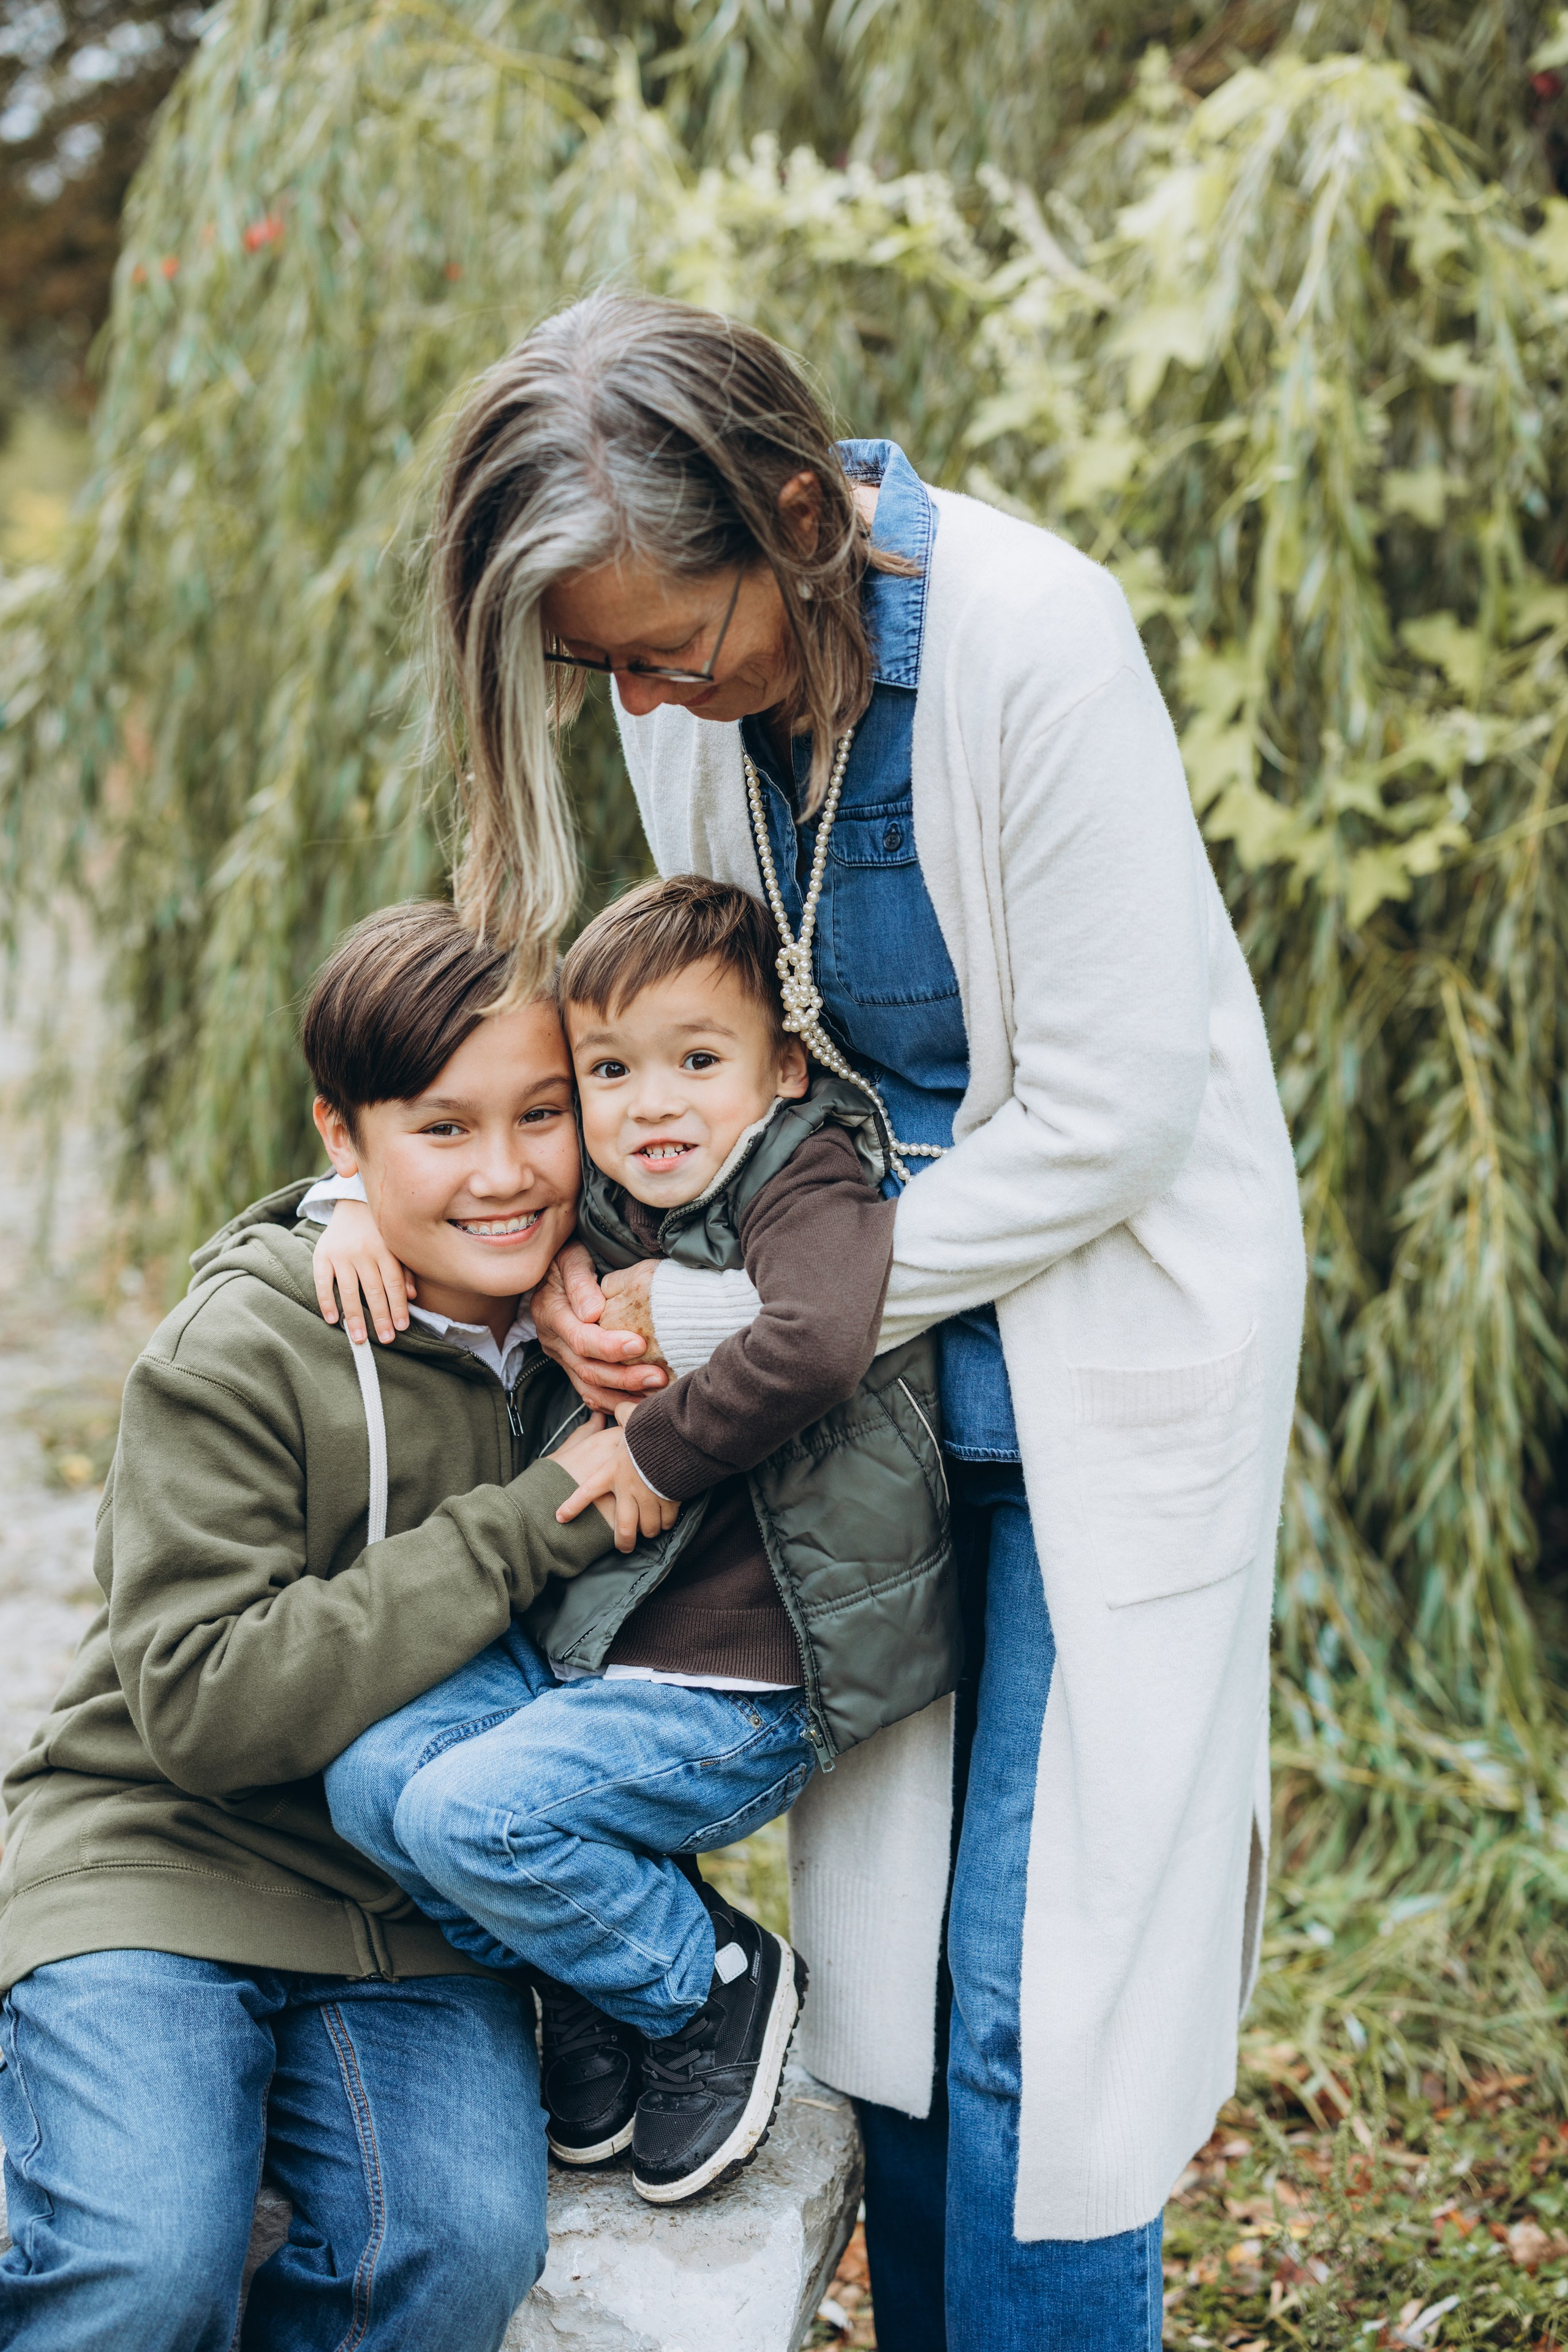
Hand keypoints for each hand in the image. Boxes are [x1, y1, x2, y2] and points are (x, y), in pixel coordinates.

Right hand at [313, 1199, 414, 1344]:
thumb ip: (405, 1270)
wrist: (352, 1204)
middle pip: (374, 1290)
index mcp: (385, 1248)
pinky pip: (323, 1282)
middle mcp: (363, 1251)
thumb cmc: (380, 1233)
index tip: (401, 1328)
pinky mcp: (321, 1255)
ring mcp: (341, 1254)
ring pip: (350, 1291)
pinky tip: (333, 1320)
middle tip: (385, 1340)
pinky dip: (327, 1302)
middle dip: (380, 1318)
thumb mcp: (396, 1246)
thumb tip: (412, 1296)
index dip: (398, 1306)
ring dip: (355, 1318)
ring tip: (359, 1339)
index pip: (394, 1283)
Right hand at [532, 1242, 668, 1412]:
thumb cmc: (568, 1257)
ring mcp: (561, 1357)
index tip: (639, 1344)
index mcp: (550, 1313)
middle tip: (658, 1376)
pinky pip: (590, 1393)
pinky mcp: (572, 1366)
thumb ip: (580, 1282)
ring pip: (589, 1388)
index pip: (580, 1339)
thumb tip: (592, 1312)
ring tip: (654, 1396)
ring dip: (622, 1396)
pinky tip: (640, 1402)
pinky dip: (615, 1401)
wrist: (555, 1269)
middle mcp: (553, 1340)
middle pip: (587, 1369)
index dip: (609, 1346)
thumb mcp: (570, 1257)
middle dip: (624, 1378)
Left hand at [549, 1412, 678, 1553]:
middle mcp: (629, 1489)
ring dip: (649, 1531)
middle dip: (623, 1542)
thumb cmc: (651, 1427)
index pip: (587, 1491)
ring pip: (648, 1527)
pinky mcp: (670, 1500)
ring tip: (649, 1532)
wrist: (677, 1437)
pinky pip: (668, 1520)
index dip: (573, 1506)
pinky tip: (667, 1521)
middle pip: (624, 1527)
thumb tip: (619, 1407)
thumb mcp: (632, 1417)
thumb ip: (623, 1413)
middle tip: (623, 1547)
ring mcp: (650, 1498)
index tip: (561, 1517)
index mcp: (612, 1471)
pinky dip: (667, 1522)